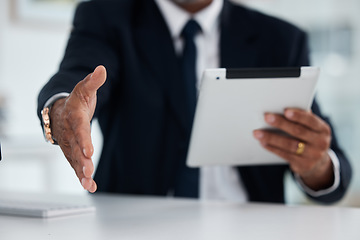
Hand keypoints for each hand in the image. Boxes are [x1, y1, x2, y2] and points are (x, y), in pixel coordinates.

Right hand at [50, 65, 106, 192]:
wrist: (60, 112)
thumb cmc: (76, 101)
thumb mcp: (84, 89)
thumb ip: (93, 81)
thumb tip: (102, 68)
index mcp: (74, 118)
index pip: (79, 130)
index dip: (84, 140)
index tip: (89, 151)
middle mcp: (70, 134)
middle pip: (76, 148)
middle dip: (82, 160)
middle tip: (89, 170)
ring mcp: (70, 145)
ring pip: (75, 160)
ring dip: (81, 172)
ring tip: (89, 183)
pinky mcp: (72, 153)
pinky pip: (76, 166)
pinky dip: (82, 177)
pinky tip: (91, 186)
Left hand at [253, 108, 333, 190]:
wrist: (318, 163)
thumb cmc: (309, 138)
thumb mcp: (311, 129)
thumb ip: (301, 119)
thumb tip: (281, 108)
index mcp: (323, 129)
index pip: (311, 120)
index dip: (298, 115)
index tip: (285, 110)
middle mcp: (321, 142)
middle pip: (298, 131)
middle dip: (281, 123)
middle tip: (266, 117)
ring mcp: (313, 155)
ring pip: (290, 145)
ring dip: (272, 138)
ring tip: (258, 133)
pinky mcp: (304, 165)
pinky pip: (285, 155)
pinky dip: (273, 148)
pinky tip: (263, 143)